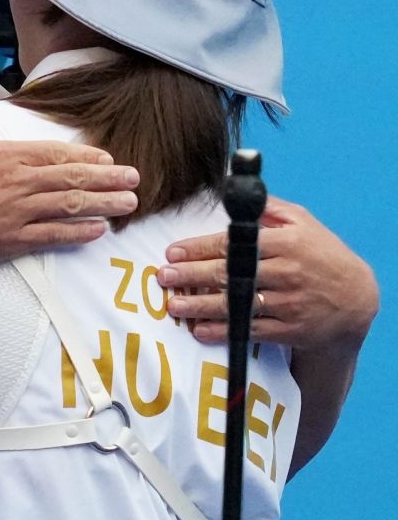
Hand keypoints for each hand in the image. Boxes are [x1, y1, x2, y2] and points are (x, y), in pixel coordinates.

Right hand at [0, 85, 138, 265]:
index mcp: (4, 155)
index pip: (56, 153)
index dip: (86, 156)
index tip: (108, 158)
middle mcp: (18, 182)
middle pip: (72, 178)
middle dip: (108, 179)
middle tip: (135, 179)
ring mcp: (17, 213)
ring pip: (70, 206)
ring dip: (103, 204)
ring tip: (128, 204)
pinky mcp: (11, 240)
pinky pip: (53, 235)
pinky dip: (78, 232)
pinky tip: (98, 230)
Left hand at [157, 196, 378, 348]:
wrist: (356, 299)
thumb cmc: (322, 254)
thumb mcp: (304, 223)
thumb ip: (269, 208)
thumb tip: (235, 188)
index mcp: (287, 243)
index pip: (236, 244)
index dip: (201, 248)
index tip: (173, 251)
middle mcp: (287, 272)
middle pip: (231, 274)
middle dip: (193, 275)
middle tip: (164, 276)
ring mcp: (289, 303)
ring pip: (238, 305)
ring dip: (202, 305)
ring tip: (174, 304)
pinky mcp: (290, 330)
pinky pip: (250, 331)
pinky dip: (224, 331)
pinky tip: (200, 329)